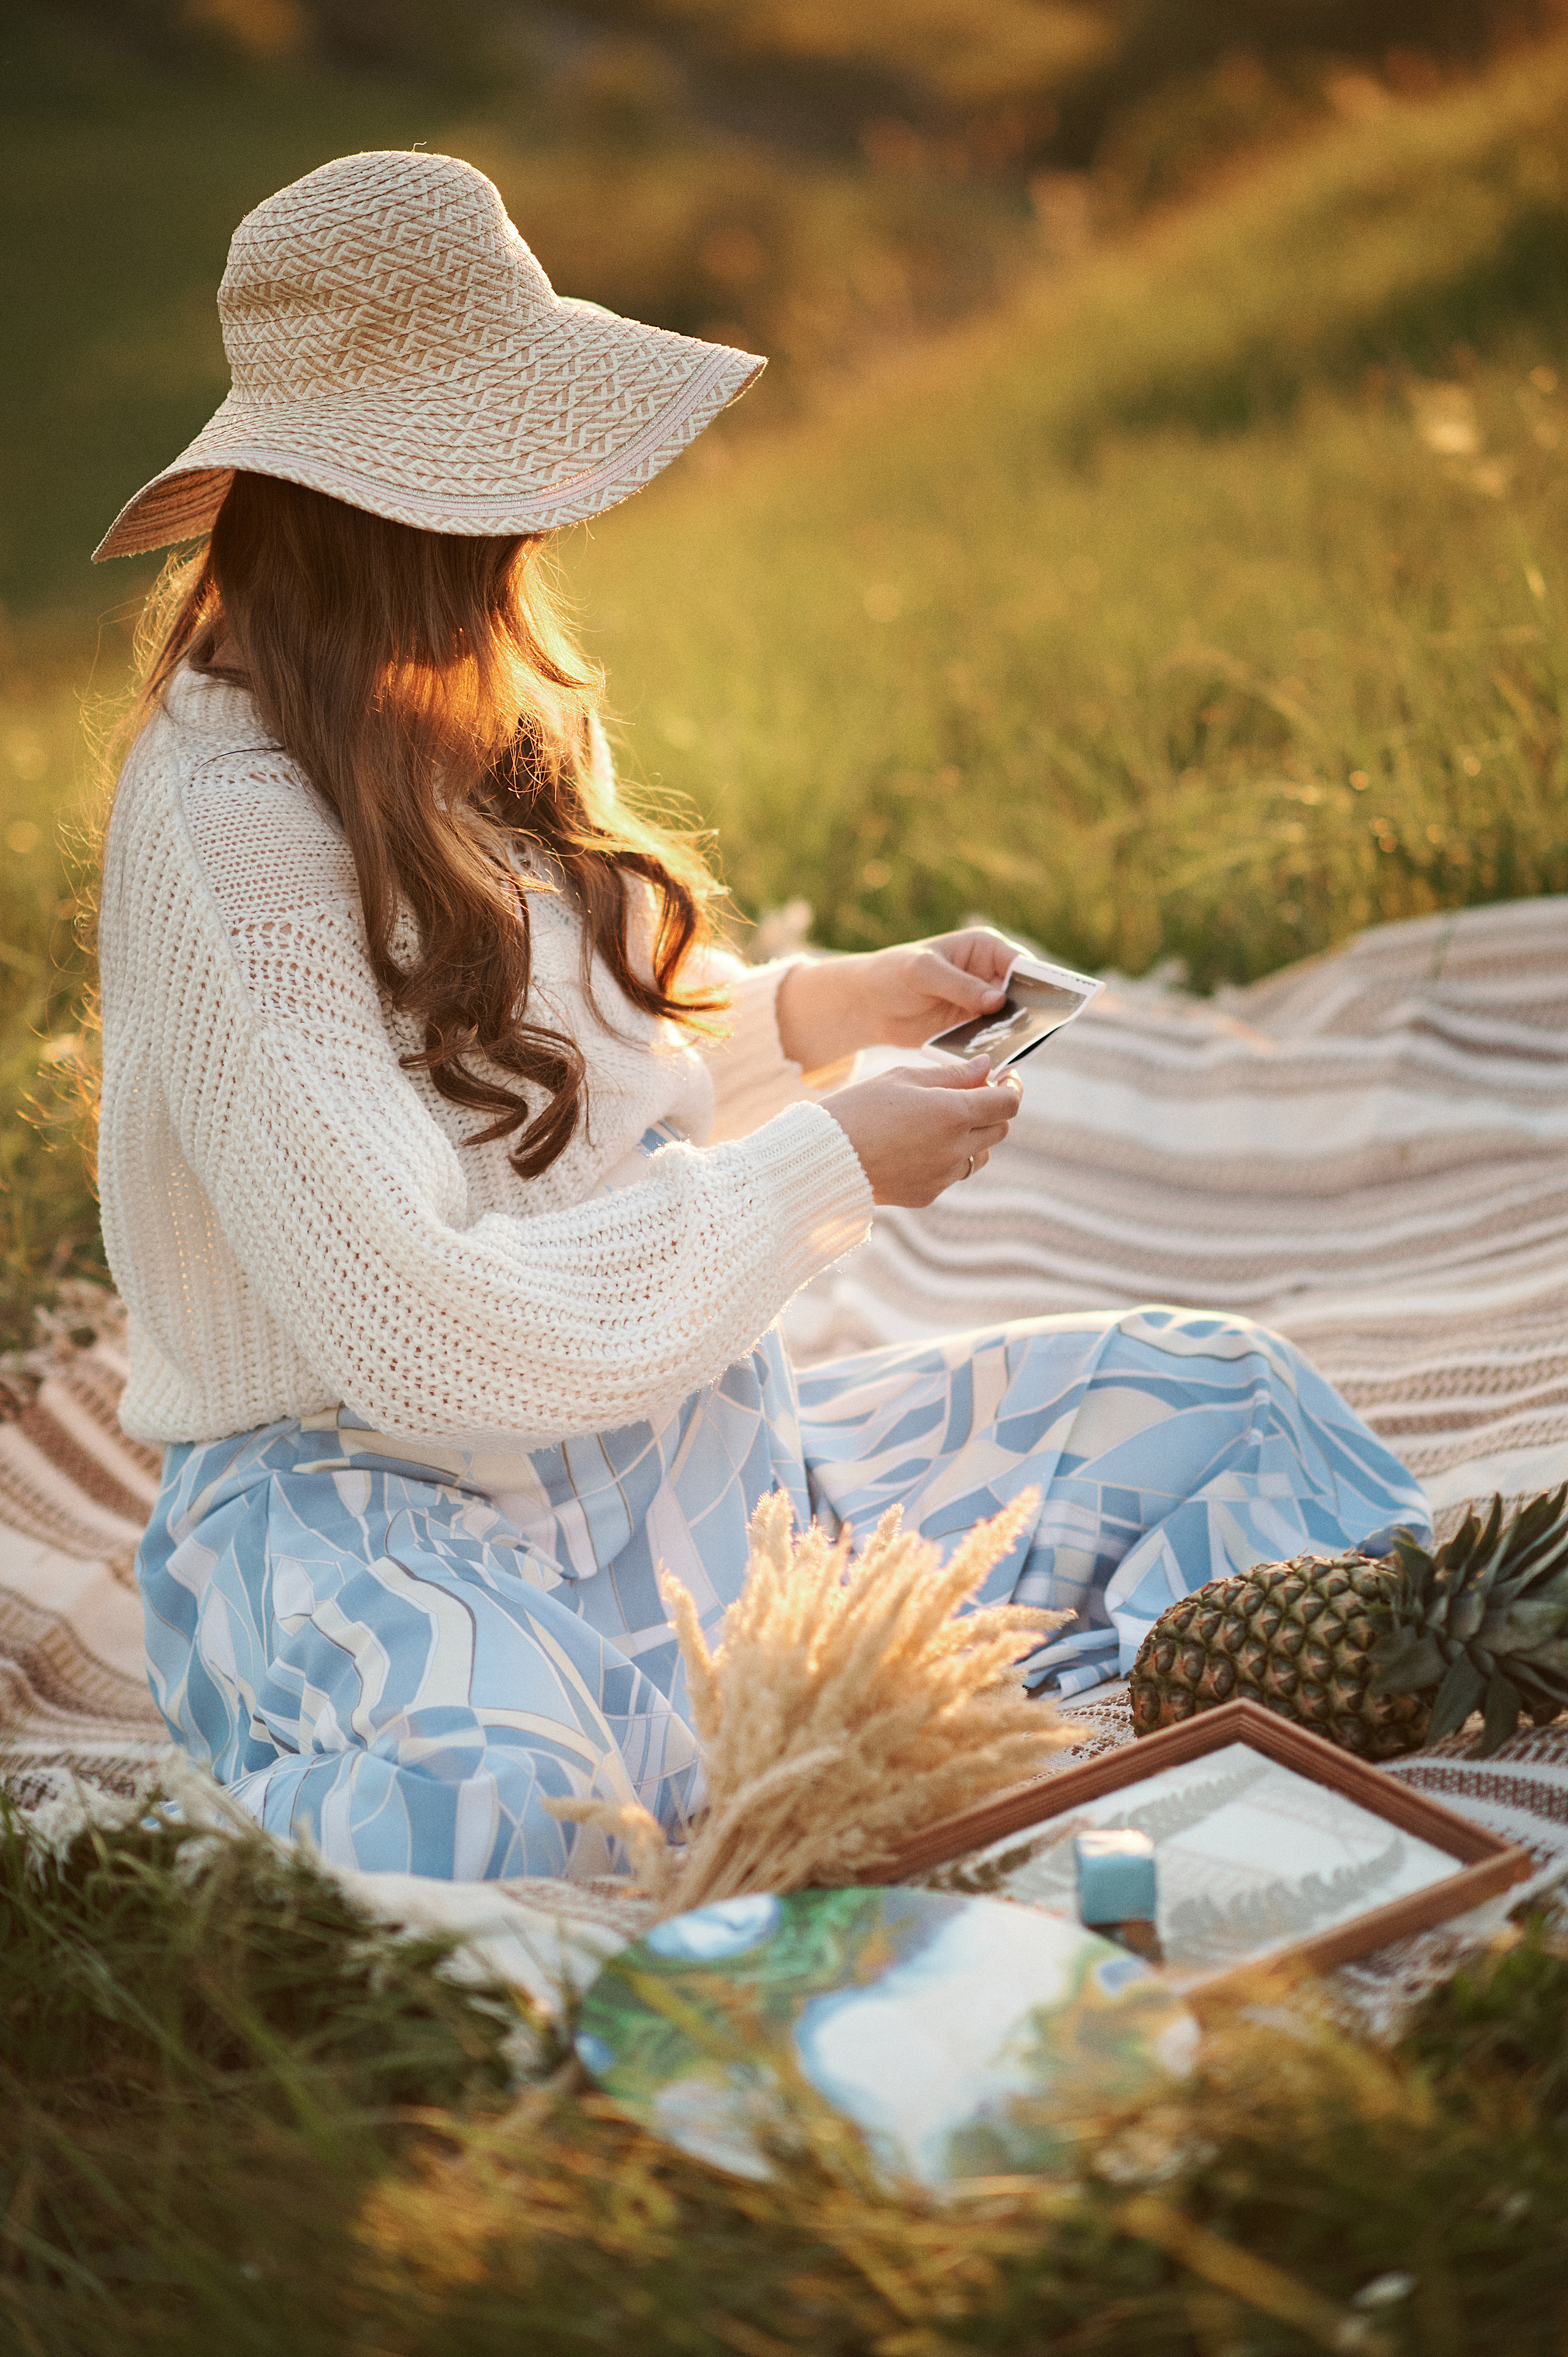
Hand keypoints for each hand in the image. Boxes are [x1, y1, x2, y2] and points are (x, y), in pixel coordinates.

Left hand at [776, 928, 1019, 1071]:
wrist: (871, 1005)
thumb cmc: (894, 974)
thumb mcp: (923, 973)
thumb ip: (959, 985)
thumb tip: (998, 999)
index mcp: (986, 949)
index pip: (1022, 963)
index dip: (1041, 982)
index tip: (1053, 1001)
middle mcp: (991, 975)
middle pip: (1025, 995)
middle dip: (1032, 1013)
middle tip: (1039, 1033)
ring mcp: (985, 1005)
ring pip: (1012, 1022)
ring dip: (1016, 1036)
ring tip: (1018, 1051)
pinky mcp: (974, 1030)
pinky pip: (994, 1041)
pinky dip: (997, 1051)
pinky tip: (998, 1062)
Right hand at [823, 1056, 1021, 1205]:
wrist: (824, 1158)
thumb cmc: (860, 1109)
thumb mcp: (904, 1078)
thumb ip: (953, 1074)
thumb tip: (987, 1067)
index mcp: (954, 1112)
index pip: (1007, 1102)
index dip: (1012, 1088)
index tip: (1005, 1078)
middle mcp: (956, 1148)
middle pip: (1000, 1129)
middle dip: (992, 1110)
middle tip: (970, 1095)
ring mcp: (944, 1175)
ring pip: (980, 1155)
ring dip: (972, 1137)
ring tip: (938, 1123)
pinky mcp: (928, 1194)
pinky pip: (952, 1174)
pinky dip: (946, 1158)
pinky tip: (915, 1147)